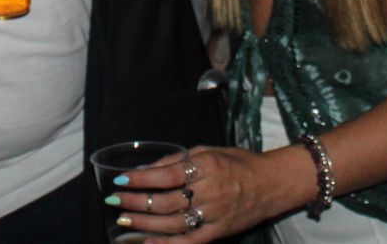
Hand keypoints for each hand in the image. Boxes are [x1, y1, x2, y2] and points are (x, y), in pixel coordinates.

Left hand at [104, 146, 310, 241]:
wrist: (272, 184)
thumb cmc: (238, 162)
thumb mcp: (210, 151)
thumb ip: (179, 160)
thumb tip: (148, 169)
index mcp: (207, 166)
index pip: (167, 174)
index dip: (142, 179)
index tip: (120, 180)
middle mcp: (210, 191)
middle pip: (166, 201)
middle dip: (136, 203)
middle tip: (114, 202)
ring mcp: (215, 214)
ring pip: (173, 223)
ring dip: (145, 224)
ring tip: (124, 221)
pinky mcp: (219, 232)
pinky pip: (190, 241)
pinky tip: (148, 243)